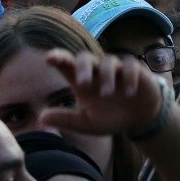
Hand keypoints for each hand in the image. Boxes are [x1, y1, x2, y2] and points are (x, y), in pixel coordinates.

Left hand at [36, 50, 166, 136]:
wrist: (139, 118)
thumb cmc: (109, 117)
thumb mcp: (86, 123)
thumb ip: (66, 119)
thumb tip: (40, 118)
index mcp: (82, 81)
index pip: (67, 64)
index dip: (59, 58)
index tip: (49, 58)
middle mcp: (97, 71)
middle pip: (86, 57)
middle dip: (83, 67)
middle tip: (82, 84)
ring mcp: (116, 69)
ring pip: (108, 61)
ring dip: (106, 76)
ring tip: (107, 94)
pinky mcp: (135, 70)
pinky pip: (130, 66)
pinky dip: (129, 77)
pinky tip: (129, 93)